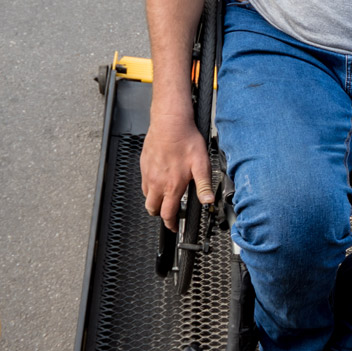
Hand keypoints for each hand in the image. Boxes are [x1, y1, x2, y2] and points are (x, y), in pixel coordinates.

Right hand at [140, 112, 213, 231]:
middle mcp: (157, 183)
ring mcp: (148, 174)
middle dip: (160, 214)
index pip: (167, 214)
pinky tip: (159, 181)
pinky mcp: (144, 165)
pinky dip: (150, 188)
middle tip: (169, 213)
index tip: (174, 227)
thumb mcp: (201, 165)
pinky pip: (144, 183)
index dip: (171, 224)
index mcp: (172, 186)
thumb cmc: (186, 141)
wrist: (170, 123)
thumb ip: (203, 186)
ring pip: (147, 197)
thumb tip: (208, 202)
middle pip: (153, 209)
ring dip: (154, 201)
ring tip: (165, 198)